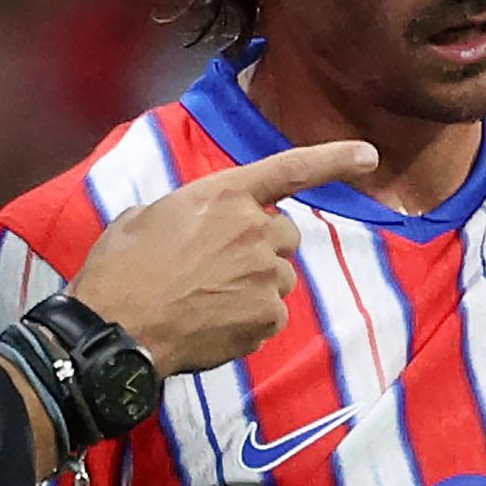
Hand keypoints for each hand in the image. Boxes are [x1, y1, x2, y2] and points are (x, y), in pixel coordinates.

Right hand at [70, 140, 377, 376]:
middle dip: (263, 248)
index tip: (368, 155)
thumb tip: (195, 225)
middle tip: (220, 266)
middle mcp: (254, 229)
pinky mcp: (267, 317)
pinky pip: (272, 315)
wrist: (116, 330)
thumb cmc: (120, 271)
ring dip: (256, 286)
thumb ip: (187, 211)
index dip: (333, 159)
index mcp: (224, 195)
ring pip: (280, 278)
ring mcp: (265, 276)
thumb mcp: (145, 217)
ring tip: (208, 299)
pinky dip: (250, 322)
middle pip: (285, 235)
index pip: (290, 169)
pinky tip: (213, 325)